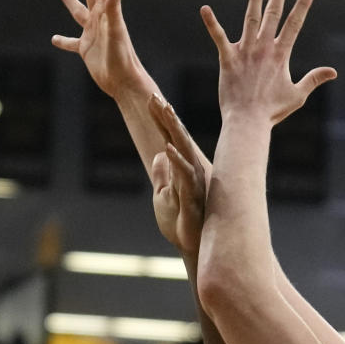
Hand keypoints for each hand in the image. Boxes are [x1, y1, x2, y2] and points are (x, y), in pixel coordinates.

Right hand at [52, 0, 145, 98]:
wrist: (123, 82)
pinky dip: (63, 41)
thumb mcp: (117, 33)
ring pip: (78, 12)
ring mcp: (92, 34)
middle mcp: (100, 19)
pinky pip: (72, 43)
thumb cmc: (123, 59)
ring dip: (71, 1)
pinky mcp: (87, 50)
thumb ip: (115, 11)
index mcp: (107, 12)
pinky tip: (54, 39)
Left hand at [149, 95, 205, 257]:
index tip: (152, 100)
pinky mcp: (192, 196)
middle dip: (166, 117)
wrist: (193, 247)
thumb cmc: (180, 222)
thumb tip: (159, 154)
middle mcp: (190, 169)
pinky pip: (183, 176)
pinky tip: (166, 148)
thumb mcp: (163, 195)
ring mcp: (193, 181)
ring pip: (183, 150)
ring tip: (164, 111)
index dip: (161, 120)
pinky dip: (175, 161)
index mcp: (182, 168)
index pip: (170, 138)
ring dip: (173, 131)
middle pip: (177, 138)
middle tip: (154, 96)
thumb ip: (162, 175)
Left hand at [201, 0, 335, 125]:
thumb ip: (314, 79)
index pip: (295, 24)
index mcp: (281, 55)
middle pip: (274, 14)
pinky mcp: (228, 59)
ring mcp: (245, 52)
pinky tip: (204, 9)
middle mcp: (264, 48)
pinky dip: (211, 23)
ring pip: (251, 18)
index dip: (303, 5)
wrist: (248, 122)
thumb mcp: (297, 95)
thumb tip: (333, 72)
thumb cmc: (272, 111)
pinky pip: (218, 37)